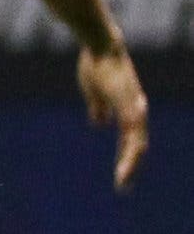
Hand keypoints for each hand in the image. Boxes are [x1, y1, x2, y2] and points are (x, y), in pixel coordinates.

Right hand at [82, 42, 149, 190]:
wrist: (100, 45)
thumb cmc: (96, 64)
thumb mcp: (95, 91)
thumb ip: (99, 107)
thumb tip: (99, 123)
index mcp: (128, 109)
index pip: (131, 139)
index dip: (126, 157)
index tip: (120, 176)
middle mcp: (136, 110)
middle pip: (138, 144)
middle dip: (130, 167)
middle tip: (123, 187)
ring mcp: (134, 107)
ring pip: (137, 141)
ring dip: (130, 162)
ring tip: (123, 179)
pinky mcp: (128, 103)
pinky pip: (131, 130)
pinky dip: (130, 146)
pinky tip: (127, 158)